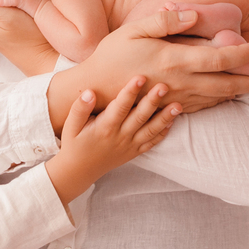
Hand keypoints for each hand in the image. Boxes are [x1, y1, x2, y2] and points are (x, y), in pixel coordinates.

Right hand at [45, 79, 179, 205]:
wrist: (78, 171)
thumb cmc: (74, 143)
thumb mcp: (70, 126)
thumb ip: (79, 108)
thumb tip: (90, 92)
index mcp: (104, 128)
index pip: (119, 107)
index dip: (130, 92)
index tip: (140, 77)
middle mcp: (119, 137)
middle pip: (139, 117)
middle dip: (153, 101)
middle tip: (165, 86)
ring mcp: (129, 146)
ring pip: (150, 131)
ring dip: (165, 118)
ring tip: (178, 105)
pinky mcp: (133, 153)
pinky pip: (151, 143)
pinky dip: (163, 133)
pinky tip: (172, 122)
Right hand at [48, 9, 248, 131]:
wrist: (94, 90)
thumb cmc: (111, 56)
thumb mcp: (134, 29)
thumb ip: (165, 20)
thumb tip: (195, 16)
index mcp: (174, 59)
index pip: (219, 57)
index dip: (243, 53)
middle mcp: (180, 82)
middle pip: (226, 83)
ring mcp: (176, 98)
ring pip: (217, 98)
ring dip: (241, 92)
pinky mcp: (169, 109)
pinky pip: (202, 107)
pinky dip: (220, 101)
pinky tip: (226, 96)